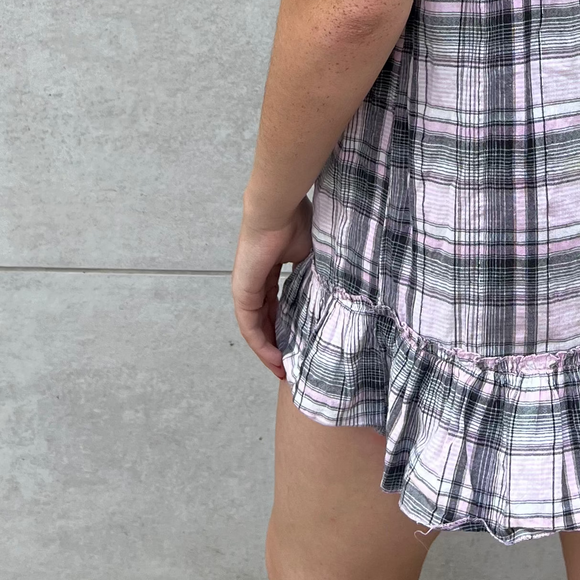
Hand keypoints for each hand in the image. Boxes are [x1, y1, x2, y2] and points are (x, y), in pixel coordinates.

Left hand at [231, 196, 313, 379]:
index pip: (276, 305)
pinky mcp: (243, 292)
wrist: (278, 208)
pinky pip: (250, 326)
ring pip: (256, 328)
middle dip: (278, 344)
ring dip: (269, 351)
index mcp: (271, 270)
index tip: (302, 342)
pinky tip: (275, 359)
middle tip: (292, 366)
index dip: (288, 325)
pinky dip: (262, 345)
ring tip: (284, 371)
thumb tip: (336, 291)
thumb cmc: (297, 221)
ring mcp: (246, 288)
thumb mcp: (312, 254)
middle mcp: (255, 282)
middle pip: (265, 321)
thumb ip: (317, 274)